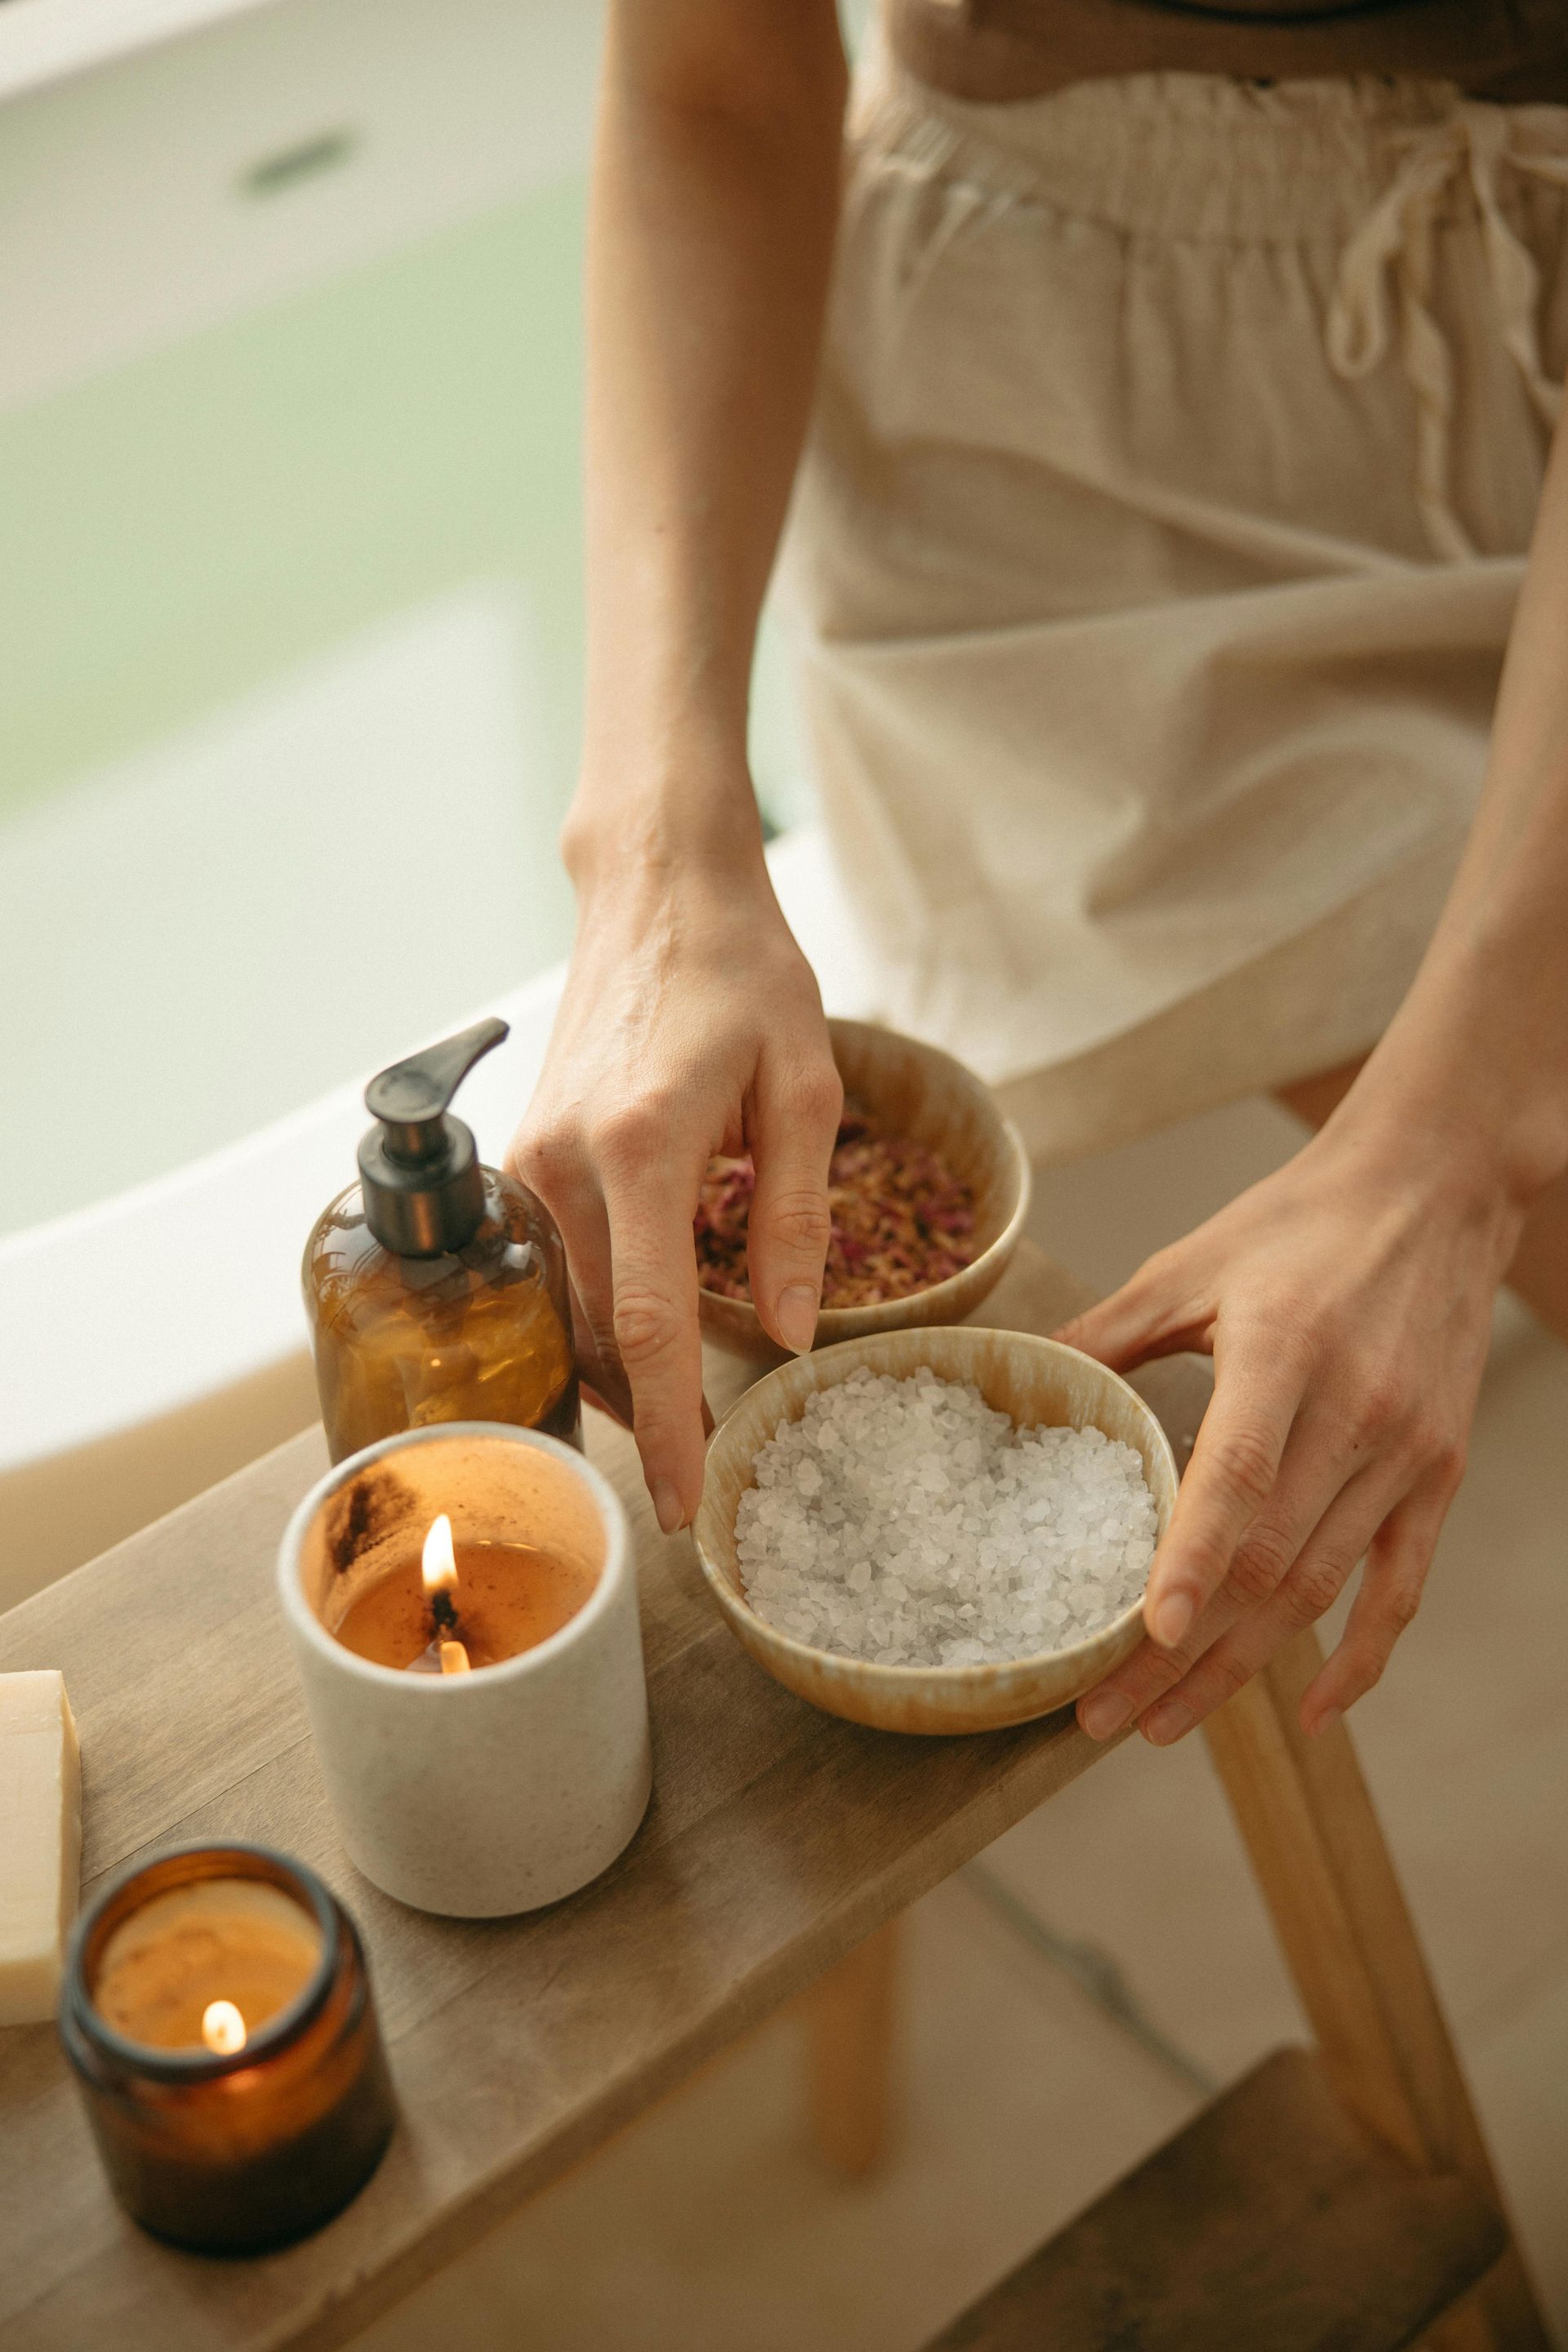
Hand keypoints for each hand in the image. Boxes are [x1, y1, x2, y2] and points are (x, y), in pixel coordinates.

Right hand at [508, 826, 840, 1532]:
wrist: (656, 892)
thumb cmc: (743, 975)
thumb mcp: (804, 1090)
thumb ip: (797, 1220)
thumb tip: (792, 1336)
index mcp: (642, 1147)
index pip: (648, 1325)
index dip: (670, 1428)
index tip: (687, 1507)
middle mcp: (565, 1163)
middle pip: (601, 1336)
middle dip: (651, 1419)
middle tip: (705, 1484)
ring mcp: (531, 1160)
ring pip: (573, 1310)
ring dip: (623, 1377)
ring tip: (684, 1428)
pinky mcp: (525, 1154)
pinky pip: (560, 1266)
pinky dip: (600, 1318)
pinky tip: (647, 1345)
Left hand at [1057, 1119, 1521, 1744]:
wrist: (1436, 1189)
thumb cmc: (1299, 1223)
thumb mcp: (1189, 1262)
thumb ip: (1107, 1333)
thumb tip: (1021, 1378)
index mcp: (1283, 1349)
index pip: (1237, 1474)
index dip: (1192, 1561)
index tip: (1147, 1636)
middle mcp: (1356, 1410)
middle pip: (1268, 1560)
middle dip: (1183, 1654)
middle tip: (1106, 1717)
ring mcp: (1406, 1452)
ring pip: (1320, 1590)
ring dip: (1243, 1670)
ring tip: (1165, 1722)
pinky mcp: (1440, 1473)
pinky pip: (1401, 1588)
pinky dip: (1359, 1660)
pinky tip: (1308, 1711)